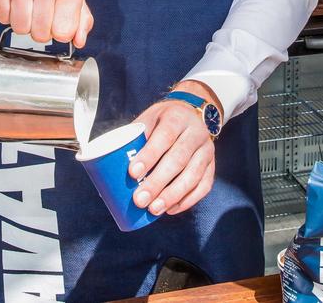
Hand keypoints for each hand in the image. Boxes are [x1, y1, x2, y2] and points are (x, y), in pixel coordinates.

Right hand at [0, 0, 93, 45]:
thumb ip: (80, 15)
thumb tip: (79, 40)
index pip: (65, 31)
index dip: (58, 32)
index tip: (55, 21)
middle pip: (41, 33)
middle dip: (38, 28)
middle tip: (37, 9)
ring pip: (20, 27)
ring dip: (20, 21)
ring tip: (24, 1)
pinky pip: (2, 17)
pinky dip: (5, 12)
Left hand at [128, 81, 220, 216]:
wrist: (192, 113)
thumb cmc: (164, 120)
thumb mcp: (150, 118)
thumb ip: (135, 136)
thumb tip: (109, 163)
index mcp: (177, 118)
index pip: (165, 136)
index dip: (149, 155)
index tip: (133, 173)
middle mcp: (196, 133)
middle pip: (178, 159)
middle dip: (158, 182)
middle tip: (140, 199)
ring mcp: (207, 150)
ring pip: (193, 175)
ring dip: (172, 195)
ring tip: (154, 209)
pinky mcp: (212, 165)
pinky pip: (204, 185)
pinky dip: (188, 200)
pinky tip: (171, 209)